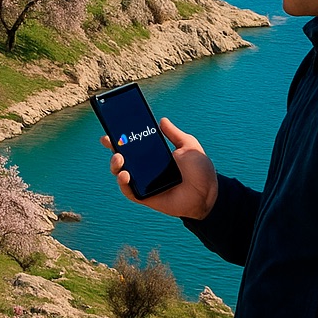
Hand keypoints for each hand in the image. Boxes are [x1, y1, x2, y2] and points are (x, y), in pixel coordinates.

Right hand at [103, 117, 218, 220]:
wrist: (208, 194)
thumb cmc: (201, 171)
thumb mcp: (189, 146)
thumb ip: (175, 134)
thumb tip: (162, 120)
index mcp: (156, 155)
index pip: (134, 145)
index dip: (121, 137)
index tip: (112, 129)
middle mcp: (147, 168)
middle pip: (123, 157)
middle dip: (113, 148)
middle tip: (109, 140)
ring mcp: (145, 183)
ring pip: (121, 173)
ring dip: (115, 165)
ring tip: (119, 159)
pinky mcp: (145, 197)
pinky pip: (128, 191)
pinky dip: (122, 183)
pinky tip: (125, 174)